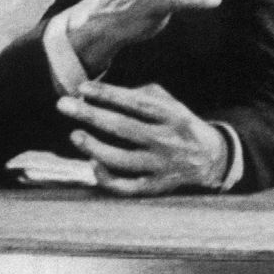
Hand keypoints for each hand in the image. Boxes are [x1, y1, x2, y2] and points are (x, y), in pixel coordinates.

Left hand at [57, 80, 231, 194]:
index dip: (108, 94)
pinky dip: (107, 178)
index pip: (136, 102)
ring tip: (75, 135)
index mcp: (172, 115)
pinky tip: (92, 163)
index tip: (83, 87)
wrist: (210, 159)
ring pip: (122, 159)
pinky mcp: (156, 186)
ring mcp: (161, 165)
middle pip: (124, 128)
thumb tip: (102, 94)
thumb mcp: (170, 103)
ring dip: (94, 147)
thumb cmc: (178, 124)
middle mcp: (167, 140)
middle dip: (91, 115)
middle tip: (63, 105)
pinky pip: (127, 186)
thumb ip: (141, 95)